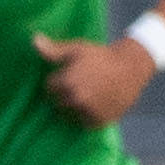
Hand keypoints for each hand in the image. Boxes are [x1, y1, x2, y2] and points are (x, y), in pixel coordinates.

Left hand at [34, 31, 155, 128]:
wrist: (131, 67)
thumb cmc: (101, 56)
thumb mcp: (76, 49)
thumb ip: (53, 50)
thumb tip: (33, 40)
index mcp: (67, 83)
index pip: (49, 88)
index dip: (56, 80)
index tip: (66, 75)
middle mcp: (77, 100)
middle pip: (57, 103)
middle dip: (62, 95)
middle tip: (77, 85)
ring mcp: (89, 112)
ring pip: (69, 114)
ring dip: (72, 107)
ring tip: (84, 94)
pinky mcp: (100, 121)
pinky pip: (83, 123)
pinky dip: (85, 117)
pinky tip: (92, 104)